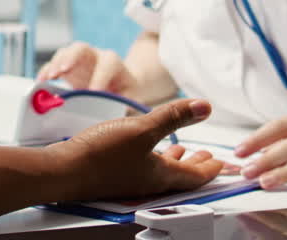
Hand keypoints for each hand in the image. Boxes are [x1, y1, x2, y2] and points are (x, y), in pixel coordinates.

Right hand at [37, 42, 140, 96]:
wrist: (119, 83)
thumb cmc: (125, 91)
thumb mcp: (130, 98)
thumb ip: (123, 105)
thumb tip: (112, 121)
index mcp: (113, 62)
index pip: (108, 63)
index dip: (101, 76)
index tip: (94, 91)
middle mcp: (94, 56)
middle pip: (81, 48)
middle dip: (70, 57)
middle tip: (62, 70)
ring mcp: (77, 59)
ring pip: (64, 53)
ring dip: (55, 64)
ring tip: (48, 77)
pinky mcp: (65, 67)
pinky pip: (53, 64)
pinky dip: (45, 72)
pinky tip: (40, 82)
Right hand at [48, 98, 223, 200]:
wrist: (64, 171)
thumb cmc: (102, 155)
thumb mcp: (143, 129)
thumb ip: (174, 117)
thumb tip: (205, 107)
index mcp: (161, 175)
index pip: (196, 176)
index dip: (211, 168)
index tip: (222, 163)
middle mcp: (148, 181)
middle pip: (180, 175)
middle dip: (196, 165)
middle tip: (207, 158)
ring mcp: (130, 179)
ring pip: (160, 170)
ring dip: (173, 159)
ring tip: (181, 150)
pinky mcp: (114, 174)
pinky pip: (142, 166)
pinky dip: (152, 157)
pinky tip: (142, 146)